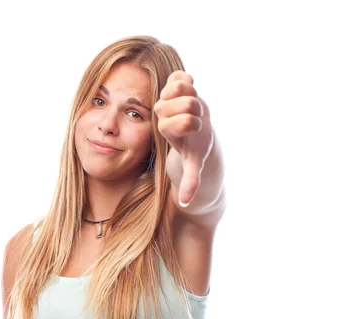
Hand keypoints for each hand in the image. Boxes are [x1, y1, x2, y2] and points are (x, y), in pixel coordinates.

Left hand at [154, 71, 213, 206]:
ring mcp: (166, 97)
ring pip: (181, 85)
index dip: (195, 124)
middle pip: (187, 102)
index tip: (195, 129)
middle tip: (194, 116)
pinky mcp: (171, 84)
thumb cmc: (194, 149)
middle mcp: (163, 113)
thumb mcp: (193, 166)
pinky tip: (189, 91)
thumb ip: (190, 181)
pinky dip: (187, 79)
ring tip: (191, 105)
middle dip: (196, 110)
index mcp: (167, 130)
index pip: (186, 120)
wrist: (191, 131)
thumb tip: (185, 203)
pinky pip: (179, 74)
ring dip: (191, 94)